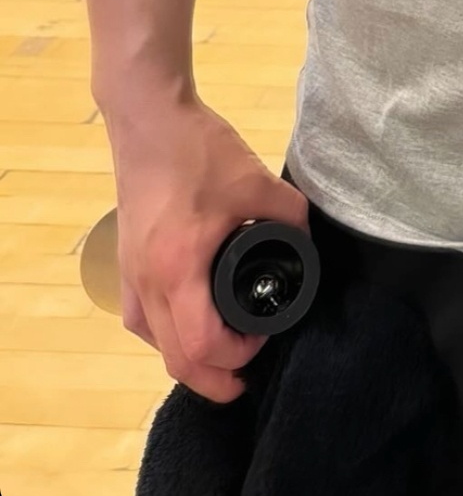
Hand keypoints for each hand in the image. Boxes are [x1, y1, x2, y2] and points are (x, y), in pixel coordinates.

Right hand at [109, 97, 310, 402]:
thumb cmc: (197, 149)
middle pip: (176, 360)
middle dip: (216, 377)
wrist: (147, 118)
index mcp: (179, 267)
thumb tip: (305, 241)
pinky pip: (142, 320)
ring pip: (155, 344)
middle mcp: (148, 282)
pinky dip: (167, 334)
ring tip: (224, 348)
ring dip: (190, 357)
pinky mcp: (125, 262)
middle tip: (248, 372)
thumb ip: (290, 215)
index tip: (265, 334)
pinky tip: (190, 319)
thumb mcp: (256, 180)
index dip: (239, 355)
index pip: (203, 346)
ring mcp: (130, 275)